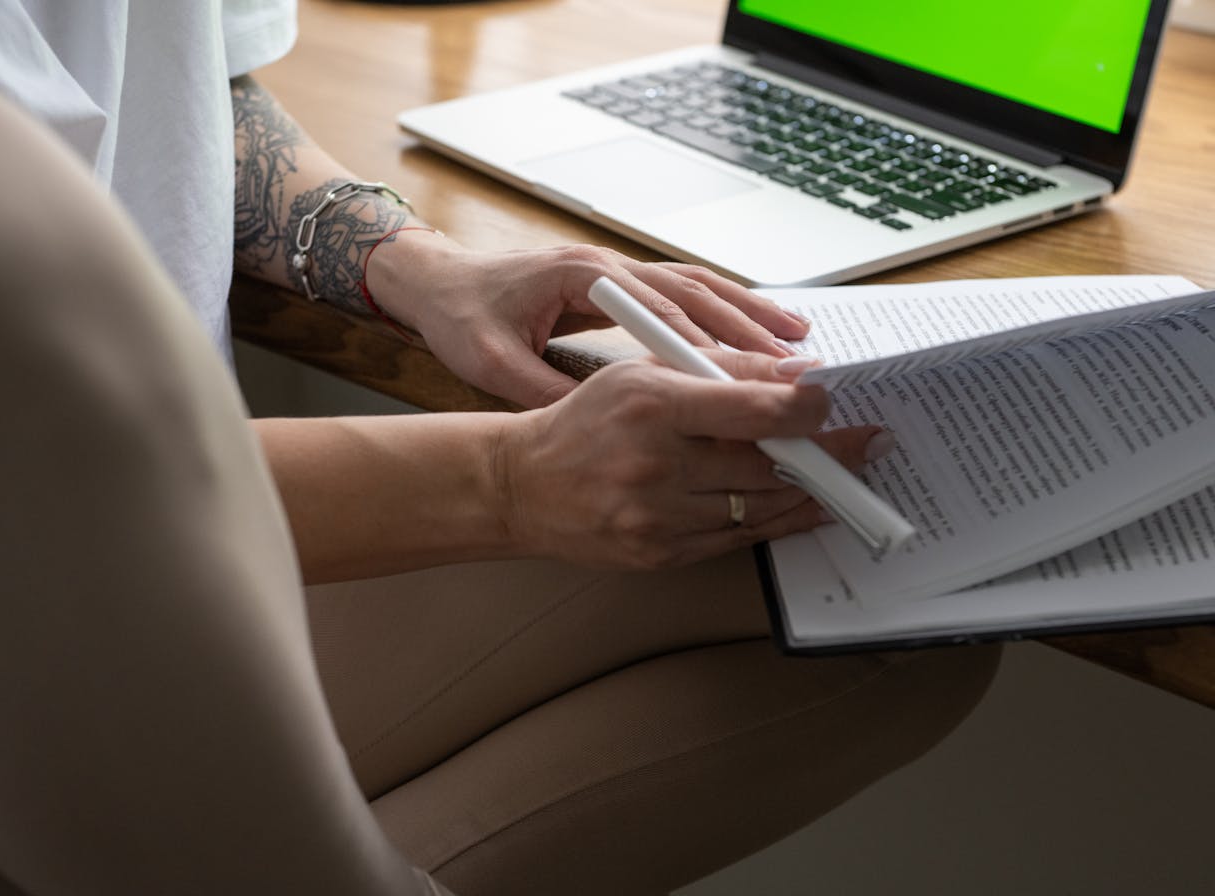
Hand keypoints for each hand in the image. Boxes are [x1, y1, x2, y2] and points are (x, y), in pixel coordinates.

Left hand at [365, 235, 811, 408]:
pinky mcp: (618, 282)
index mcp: (581, 277)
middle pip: (693, 291)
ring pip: (697, 285)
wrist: (439, 282)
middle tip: (793, 360)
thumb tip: (593, 424)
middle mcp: (608, 265)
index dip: (705, 342)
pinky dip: (722, 309)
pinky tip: (752, 331)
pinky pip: (683, 291)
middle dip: (746, 325)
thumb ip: (542, 390)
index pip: (658, 309)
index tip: (745, 373)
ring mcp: (616, 269)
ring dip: (746, 311)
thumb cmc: (461, 317)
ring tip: (795, 340)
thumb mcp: (492, 363)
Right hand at [494, 350, 890, 569]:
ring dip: (811, 494)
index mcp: (652, 407)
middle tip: (868, 443)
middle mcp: (654, 466)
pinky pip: (736, 540)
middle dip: (826, 455)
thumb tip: (797, 374)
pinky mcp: (659, 555)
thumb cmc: (586, 420)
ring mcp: (656, 519)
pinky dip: (776, 523)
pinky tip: (804, 508)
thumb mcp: (643, 373)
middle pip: (766, 467)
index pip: (753, 411)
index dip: (809, 410)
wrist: (523, 485)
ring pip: (759, 509)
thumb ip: (720, 370)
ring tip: (847, 478)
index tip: (837, 404)